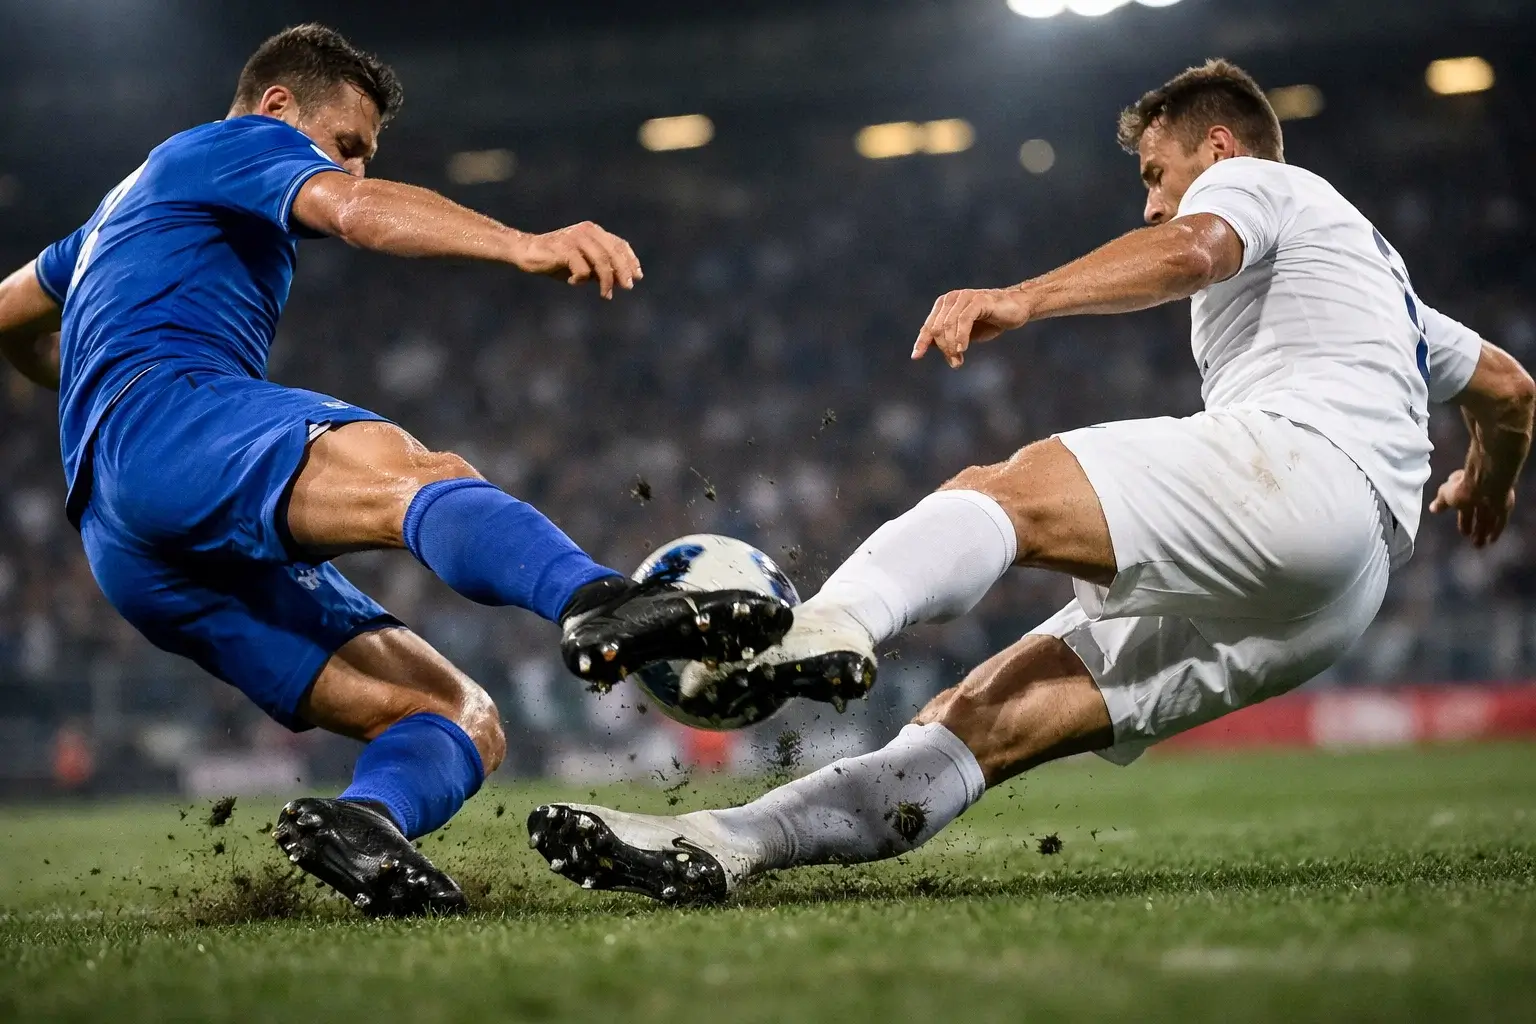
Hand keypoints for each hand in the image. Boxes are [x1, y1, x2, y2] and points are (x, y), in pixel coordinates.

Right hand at [512, 222, 642, 298]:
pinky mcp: (564, 248)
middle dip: (623, 271)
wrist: (526, 252)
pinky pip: (582, 268)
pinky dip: (581, 279)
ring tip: (605, 295)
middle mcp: (587, 231)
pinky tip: (571, 281)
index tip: (637, 276)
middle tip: (628, 287)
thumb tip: (622, 281)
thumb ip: (600, 270)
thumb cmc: (556, 260)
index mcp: (593, 231)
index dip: (630, 260)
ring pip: (601, 261)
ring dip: (606, 281)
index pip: (619, 244)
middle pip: (614, 252)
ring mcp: (576, 238)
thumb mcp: (583, 265)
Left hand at [912, 287, 1030, 367]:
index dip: (921, 342)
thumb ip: (946, 339)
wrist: (1016, 308)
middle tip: (955, 363)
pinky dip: (961, 336)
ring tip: (958, 361)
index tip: (916, 357)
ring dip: (952, 347)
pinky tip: (963, 349)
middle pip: (937, 329)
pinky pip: (964, 320)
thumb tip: (927, 348)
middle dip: (944, 349)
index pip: (928, 326)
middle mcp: (951, 298)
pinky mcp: (978, 300)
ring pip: (948, 326)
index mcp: (944, 305)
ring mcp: (964, 297)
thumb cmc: (989, 321)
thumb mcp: (964, 334)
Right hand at [1429, 468, 1514, 547]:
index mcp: (1465, 493)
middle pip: (1478, 516)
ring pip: (1488, 520)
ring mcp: (1493, 502)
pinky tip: (1492, 540)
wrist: (1486, 481)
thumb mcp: (1445, 495)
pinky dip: (1496, 531)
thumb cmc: (1462, 486)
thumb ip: (1441, 503)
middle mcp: (1480, 498)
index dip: (1463, 522)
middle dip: (1475, 530)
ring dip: (1484, 532)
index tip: (1463, 533)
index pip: (1464, 510)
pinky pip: (1500, 521)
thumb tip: (1432, 508)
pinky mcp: (1504, 506)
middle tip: (1473, 542)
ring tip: (1480, 545)